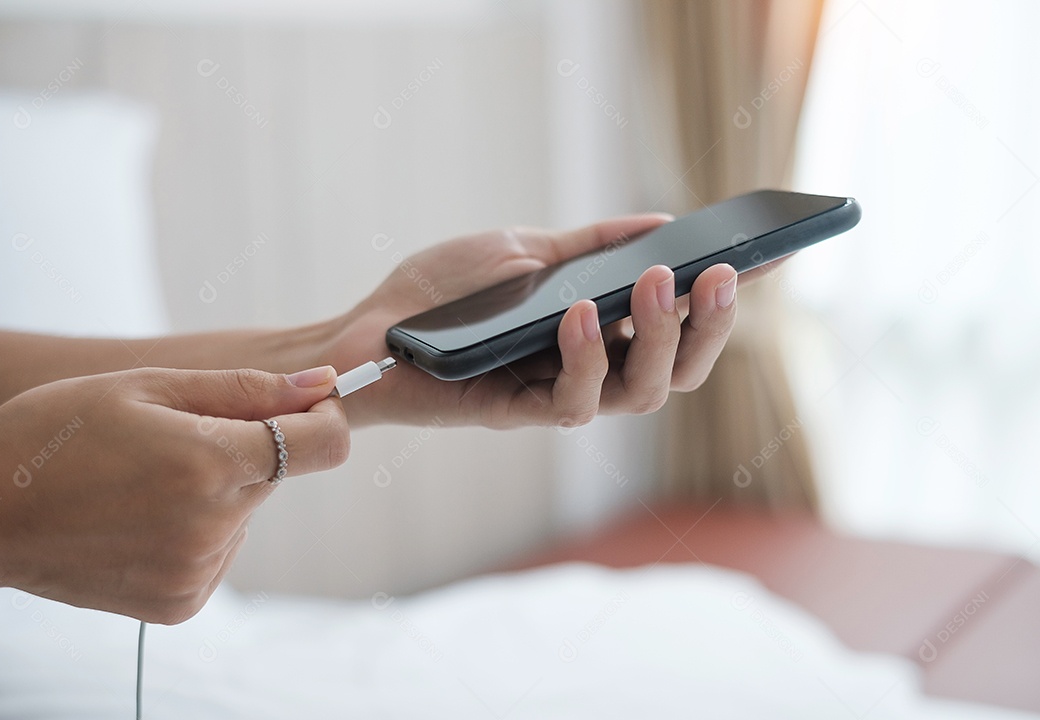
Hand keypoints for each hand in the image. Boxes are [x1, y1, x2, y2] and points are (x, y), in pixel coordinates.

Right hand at [0, 364, 347, 623]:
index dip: (322, 416)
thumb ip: (246, 389)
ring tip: (143, 480)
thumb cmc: (53, 434)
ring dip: (217, 489)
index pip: (323, 444)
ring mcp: (198, 571)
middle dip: (244, 448)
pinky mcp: (182, 602)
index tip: (302, 402)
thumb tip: (321, 384)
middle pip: (276, 472)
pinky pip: (219, 549)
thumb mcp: (146, 387)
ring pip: (245, 511)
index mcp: (209, 463)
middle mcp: (213, 526)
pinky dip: (197, 528)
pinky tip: (140, 517)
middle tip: (175, 436)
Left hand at [326, 215, 740, 428]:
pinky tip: (581, 313)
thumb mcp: (526, 249)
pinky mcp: (518, 413)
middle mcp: (590, 371)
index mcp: (600, 334)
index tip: (765, 256)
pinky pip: (572, 403)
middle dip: (710, 327)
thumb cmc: (445, 291)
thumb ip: (592, 246)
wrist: (371, 327)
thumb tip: (662, 223)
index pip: (677, 323)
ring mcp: (557, 394)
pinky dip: (586, 357)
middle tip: (721, 274)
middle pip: (677, 369)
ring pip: (642, 393)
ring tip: (663, 281)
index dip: (722, 299)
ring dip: (661, 338)